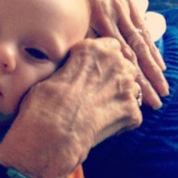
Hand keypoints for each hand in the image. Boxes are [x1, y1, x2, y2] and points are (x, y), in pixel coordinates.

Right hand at [0, 37, 142, 177]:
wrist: (52, 132)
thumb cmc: (44, 101)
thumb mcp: (53, 72)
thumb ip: (74, 65)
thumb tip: (74, 69)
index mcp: (93, 49)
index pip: (111, 45)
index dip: (103, 58)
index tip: (94, 69)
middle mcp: (114, 63)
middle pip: (125, 65)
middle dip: (115, 76)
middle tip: (96, 92)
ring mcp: (127, 88)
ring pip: (132, 88)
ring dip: (120, 95)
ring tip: (99, 108)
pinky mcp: (133, 112)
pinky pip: (132, 112)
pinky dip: (121, 118)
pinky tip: (101, 124)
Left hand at [60, 0, 167, 108]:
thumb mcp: (61, 5)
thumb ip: (62, 30)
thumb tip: (52, 55)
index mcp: (91, 15)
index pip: (108, 50)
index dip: (120, 72)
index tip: (128, 95)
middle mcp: (110, 14)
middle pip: (129, 51)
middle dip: (142, 77)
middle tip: (153, 101)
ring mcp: (122, 10)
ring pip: (139, 42)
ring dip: (152, 67)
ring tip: (162, 89)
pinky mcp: (130, 5)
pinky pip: (143, 29)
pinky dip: (151, 48)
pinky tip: (159, 65)